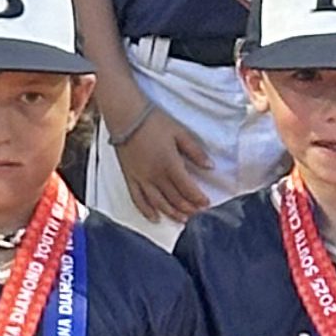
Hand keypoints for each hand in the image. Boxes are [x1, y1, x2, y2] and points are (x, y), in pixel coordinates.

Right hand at [114, 106, 213, 224]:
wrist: (125, 115)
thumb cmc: (152, 121)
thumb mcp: (179, 133)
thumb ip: (195, 151)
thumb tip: (210, 166)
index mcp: (170, 164)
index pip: (188, 188)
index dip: (199, 198)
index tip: (207, 203)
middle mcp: (155, 175)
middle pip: (175, 198)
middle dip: (189, 208)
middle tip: (198, 214)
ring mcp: (141, 178)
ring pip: (159, 203)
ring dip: (172, 213)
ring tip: (182, 219)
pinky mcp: (130, 177)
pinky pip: (138, 199)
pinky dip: (146, 211)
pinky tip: (155, 218)